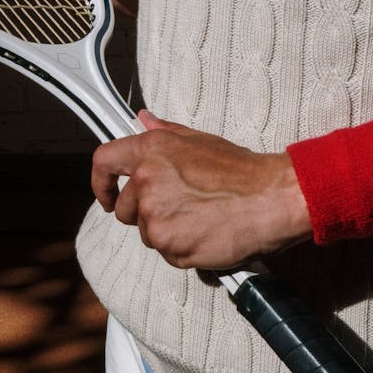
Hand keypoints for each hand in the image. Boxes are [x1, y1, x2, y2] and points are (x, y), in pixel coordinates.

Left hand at [91, 110, 311, 269]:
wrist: (271, 199)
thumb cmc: (242, 172)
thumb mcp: (200, 141)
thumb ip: (165, 133)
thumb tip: (143, 120)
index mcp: (152, 150)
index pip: (104, 162)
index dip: (101, 182)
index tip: (107, 196)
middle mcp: (146, 180)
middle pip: (125, 208)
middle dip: (145, 214)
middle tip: (180, 211)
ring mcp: (154, 214)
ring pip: (146, 233)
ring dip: (168, 232)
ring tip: (200, 220)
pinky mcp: (167, 243)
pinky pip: (165, 253)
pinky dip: (182, 250)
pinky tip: (206, 235)